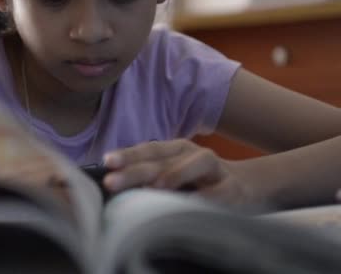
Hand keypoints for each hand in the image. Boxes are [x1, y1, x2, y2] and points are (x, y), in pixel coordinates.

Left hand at [103, 139, 260, 208]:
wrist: (246, 186)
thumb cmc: (198, 182)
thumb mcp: (173, 174)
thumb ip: (148, 177)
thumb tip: (113, 184)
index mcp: (175, 150)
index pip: (148, 149)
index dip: (127, 155)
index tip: (106, 162)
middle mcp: (192, 154)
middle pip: (162, 159)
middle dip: (135, 170)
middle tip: (111, 181)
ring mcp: (215, 169)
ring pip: (196, 163)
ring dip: (174, 174)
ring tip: (153, 187)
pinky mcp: (233, 188)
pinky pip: (219, 192)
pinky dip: (205, 197)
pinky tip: (190, 204)